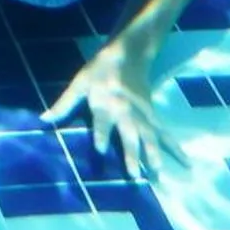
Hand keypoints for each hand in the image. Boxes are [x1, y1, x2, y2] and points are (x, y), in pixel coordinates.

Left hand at [40, 41, 184, 179]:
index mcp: (107, 102)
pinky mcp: (153, 115)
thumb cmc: (100, 70)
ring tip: (159, 176)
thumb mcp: (79, 82)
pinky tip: (186, 162)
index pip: (102, 120)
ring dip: (155, 156)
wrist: (128, 53)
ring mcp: (142, 114)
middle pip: (131, 134)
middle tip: (135, 176)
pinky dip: (176, 148)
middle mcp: (126, 110)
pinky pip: (165, 134)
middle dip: (132, 154)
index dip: (101, 133)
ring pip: (151, 137)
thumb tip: (43, 120)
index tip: (100, 149)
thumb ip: (63, 103)